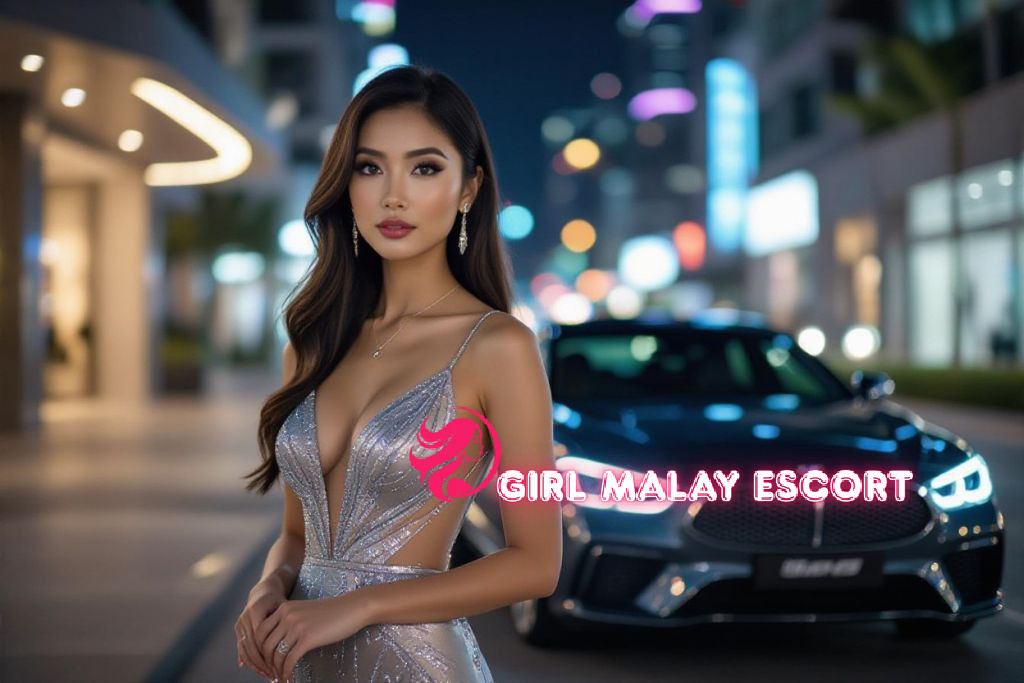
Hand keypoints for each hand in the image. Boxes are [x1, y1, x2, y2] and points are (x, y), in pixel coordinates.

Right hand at [236, 577, 287, 679]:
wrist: (264, 590)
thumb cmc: (280, 600)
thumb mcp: (285, 608)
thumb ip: (287, 622)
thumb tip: (292, 644)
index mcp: (256, 610)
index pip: (260, 639)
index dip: (270, 655)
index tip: (281, 667)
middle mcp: (244, 618)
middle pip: (252, 647)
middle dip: (263, 664)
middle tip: (275, 677)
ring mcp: (239, 624)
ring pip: (246, 650)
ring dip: (257, 666)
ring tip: (269, 676)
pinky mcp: (238, 629)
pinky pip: (243, 648)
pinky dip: (251, 661)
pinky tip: (260, 671)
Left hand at [255, 591, 372, 682]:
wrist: (353, 607)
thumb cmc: (332, 611)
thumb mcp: (304, 611)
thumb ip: (289, 621)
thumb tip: (277, 643)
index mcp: (284, 608)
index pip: (260, 631)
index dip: (259, 649)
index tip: (265, 661)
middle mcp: (287, 615)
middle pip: (265, 644)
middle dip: (266, 662)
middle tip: (270, 672)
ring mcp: (297, 626)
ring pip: (276, 654)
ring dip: (276, 669)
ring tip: (279, 677)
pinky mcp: (308, 638)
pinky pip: (290, 660)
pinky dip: (286, 671)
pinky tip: (289, 677)